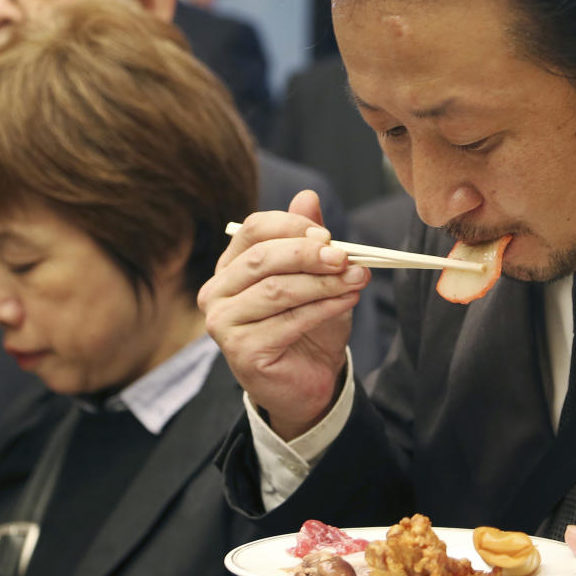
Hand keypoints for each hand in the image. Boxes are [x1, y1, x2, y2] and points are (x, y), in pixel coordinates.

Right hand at [197, 190, 369, 438]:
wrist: (311, 378)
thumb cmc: (309, 323)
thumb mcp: (315, 276)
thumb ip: (309, 239)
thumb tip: (307, 197)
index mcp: (231, 266)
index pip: (253, 230)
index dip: (292, 228)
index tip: (329, 236)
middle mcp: (217, 292)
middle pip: (262, 258)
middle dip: (309, 254)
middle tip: (347, 257)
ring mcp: (224, 323)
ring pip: (278, 290)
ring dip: (323, 282)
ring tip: (357, 280)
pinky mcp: (241, 351)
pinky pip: (288, 321)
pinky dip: (324, 308)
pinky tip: (347, 301)